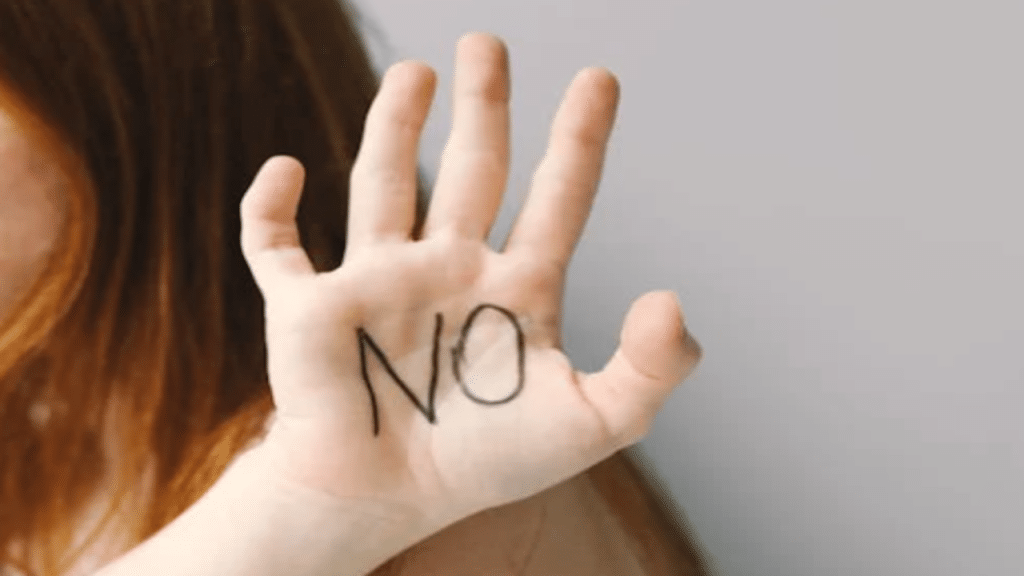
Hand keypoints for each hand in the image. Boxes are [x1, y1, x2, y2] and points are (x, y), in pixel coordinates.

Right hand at [238, 32, 701, 527]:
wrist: (385, 504)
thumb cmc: (484, 466)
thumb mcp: (591, 425)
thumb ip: (650, 371)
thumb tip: (673, 301)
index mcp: (514, 290)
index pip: (557, 197)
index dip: (580, 138)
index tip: (599, 77)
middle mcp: (449, 270)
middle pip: (471, 168)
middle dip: (483, 106)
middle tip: (486, 43)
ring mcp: (377, 282)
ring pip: (381, 182)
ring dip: (391, 124)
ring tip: (415, 72)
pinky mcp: (306, 306)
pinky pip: (272, 245)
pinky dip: (268, 208)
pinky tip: (285, 169)